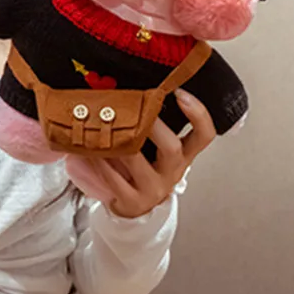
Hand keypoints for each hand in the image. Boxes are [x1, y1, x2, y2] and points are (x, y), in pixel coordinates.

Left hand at [74, 89, 216, 217]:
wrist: (135, 207)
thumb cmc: (144, 170)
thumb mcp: (157, 150)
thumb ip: (153, 125)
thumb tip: (130, 86)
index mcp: (183, 156)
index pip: (204, 135)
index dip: (197, 114)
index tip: (180, 93)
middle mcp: (171, 172)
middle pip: (171, 148)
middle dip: (152, 126)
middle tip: (135, 109)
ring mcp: (153, 189)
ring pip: (136, 161)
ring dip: (118, 141)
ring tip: (103, 125)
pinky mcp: (132, 201)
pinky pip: (113, 178)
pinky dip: (99, 161)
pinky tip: (89, 149)